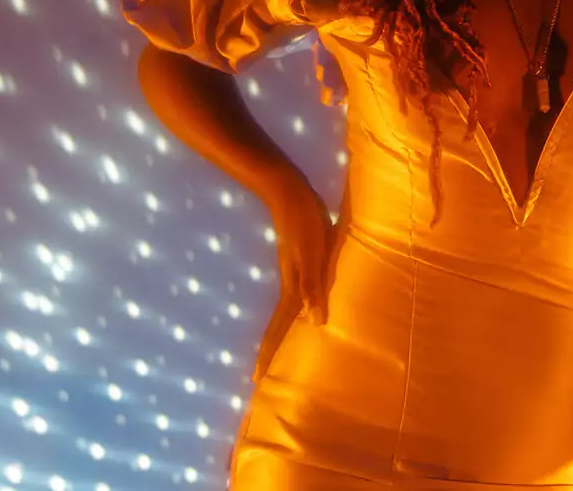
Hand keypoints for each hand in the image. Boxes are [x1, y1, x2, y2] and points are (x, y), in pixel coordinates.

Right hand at [254, 178, 333, 382]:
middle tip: (263, 377)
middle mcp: (290, 283)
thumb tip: (315, 323)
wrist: (288, 191)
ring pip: (288, 311)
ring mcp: (293, 272)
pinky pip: (298, 295)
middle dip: (272, 350)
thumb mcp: (312, 253)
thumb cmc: (304, 221)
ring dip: (283, 333)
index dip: (270, 352)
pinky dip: (298, 309)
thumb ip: (313, 286)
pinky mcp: (299, 260)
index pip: (280, 327)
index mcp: (292, 286)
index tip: (257, 380)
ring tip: (281, 353)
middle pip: (280, 324)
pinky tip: (303, 311)